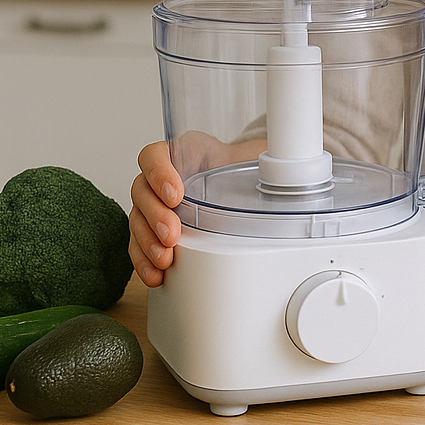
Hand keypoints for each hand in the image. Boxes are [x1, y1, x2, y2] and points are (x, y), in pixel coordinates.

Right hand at [128, 131, 264, 286]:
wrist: (241, 183)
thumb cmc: (241, 166)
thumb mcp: (250, 155)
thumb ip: (262, 156)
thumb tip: (287, 167)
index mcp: (181, 152)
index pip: (154, 156)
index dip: (159, 173)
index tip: (177, 193)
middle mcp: (161, 176)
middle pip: (141, 191)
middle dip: (155, 216)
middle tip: (174, 234)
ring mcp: (155, 203)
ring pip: (136, 219)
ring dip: (147, 241)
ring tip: (165, 258)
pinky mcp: (154, 229)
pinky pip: (139, 244)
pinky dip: (145, 260)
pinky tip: (156, 273)